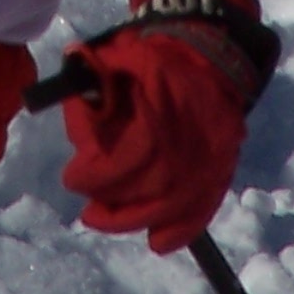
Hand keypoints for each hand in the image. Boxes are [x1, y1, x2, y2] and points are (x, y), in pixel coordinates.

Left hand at [59, 0, 275, 254]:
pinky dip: (182, 230)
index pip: (133, 153)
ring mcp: (211, 155)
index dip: (100, 173)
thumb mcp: (123, 51)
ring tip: (104, 219)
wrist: (212, 53)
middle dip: (113, 201)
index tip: (74, 178)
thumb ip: (95, 70)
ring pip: (174, 203)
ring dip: (135, 220)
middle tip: (88, 207)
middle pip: (152, 185)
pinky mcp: (221, 168)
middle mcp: (192, 134)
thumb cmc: (157, 55)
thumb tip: (73, 76)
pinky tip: (157, 241)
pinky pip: (205, 207)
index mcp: (166, 104)